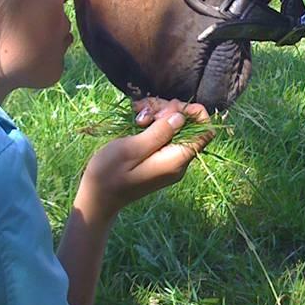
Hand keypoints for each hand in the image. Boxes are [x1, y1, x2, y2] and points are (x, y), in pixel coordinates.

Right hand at [77, 98, 213, 221]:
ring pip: (175, 126)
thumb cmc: (109, 174)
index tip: (169, 106)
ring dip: (157, 114)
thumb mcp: (131, 149)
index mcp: (175, 160)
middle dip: (168, 110)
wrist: (98, 197)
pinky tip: (136, 121)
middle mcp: (178, 161)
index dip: (194, 113)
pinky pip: (165, 134)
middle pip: (188, 125)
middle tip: (143, 111)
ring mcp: (170, 160)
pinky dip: (152, 123)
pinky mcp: (160, 158)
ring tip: (136, 115)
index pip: (206, 132)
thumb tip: (181, 117)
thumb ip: (159, 133)